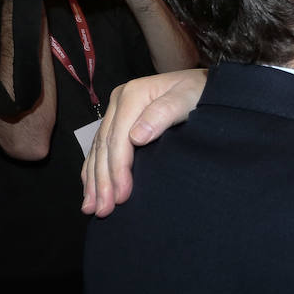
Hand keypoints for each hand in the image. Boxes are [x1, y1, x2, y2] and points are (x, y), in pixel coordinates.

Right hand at [81, 69, 207, 215]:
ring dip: (94, 180)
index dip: (118, 169)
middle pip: (105, 147)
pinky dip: (93, 169)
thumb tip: (136, 137)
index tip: (122, 196)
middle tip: (103, 211)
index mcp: (132, 95)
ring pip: (98, 150)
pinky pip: (100, 147)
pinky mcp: (119, 120)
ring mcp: (117, 111)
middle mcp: (119, 102)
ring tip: (91, 208)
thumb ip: (165, 112)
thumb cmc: (201, 91)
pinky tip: (90, 188)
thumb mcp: (189, 97)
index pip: (119, 139)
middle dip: (103, 181)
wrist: (203, 83)